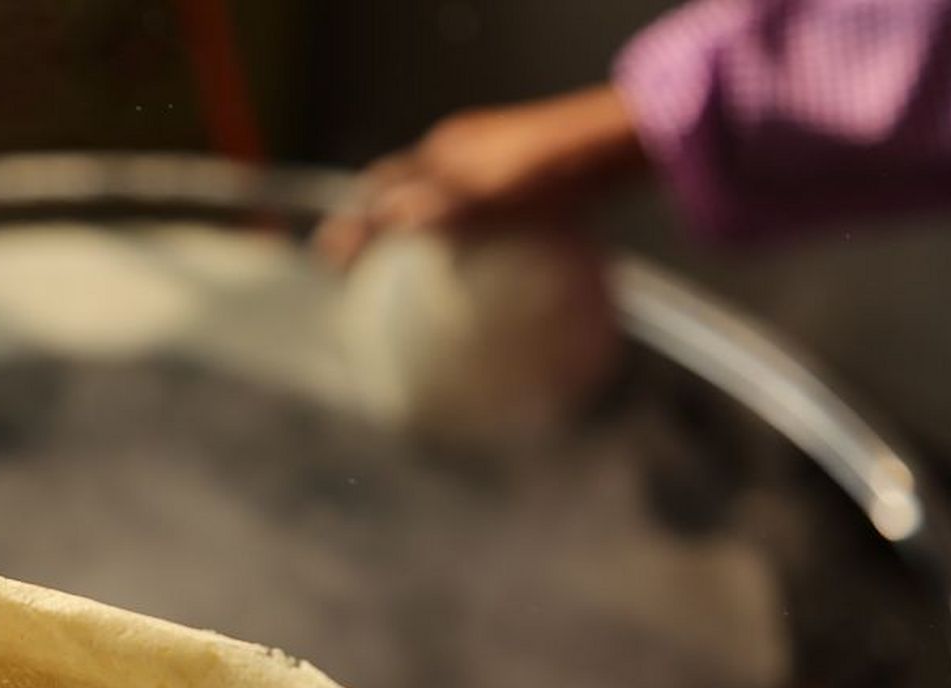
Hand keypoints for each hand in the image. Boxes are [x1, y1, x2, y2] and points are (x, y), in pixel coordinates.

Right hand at [315, 84, 646, 266]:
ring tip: (417, 277)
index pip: (380, 188)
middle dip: (382, 227)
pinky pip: (482, 218)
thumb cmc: (557, 169)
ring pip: (445, 205)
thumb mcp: (493, 191)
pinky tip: (487, 278)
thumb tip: (388, 222)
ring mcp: (495, 166)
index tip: (332, 257)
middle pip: (408, 194)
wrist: (618, 145)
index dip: (353, 221)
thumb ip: (439, 207)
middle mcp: (462, 154)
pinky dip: (468, 244)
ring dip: (425, 234)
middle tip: (365, 267)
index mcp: (442, 152)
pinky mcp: (527, 182)